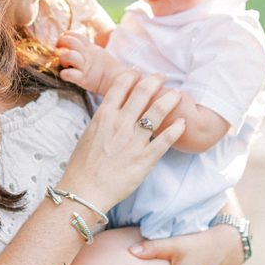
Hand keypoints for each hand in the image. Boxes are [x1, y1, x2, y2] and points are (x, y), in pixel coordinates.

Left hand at [57, 31, 137, 97]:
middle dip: (61, 43)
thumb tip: (72, 44)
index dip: (66, 36)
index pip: (74, 35)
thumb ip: (87, 47)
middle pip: (69, 41)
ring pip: (69, 55)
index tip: (63, 43)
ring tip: (64, 63)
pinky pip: (69, 74)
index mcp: (90, 47)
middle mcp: (86, 54)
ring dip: (63, 57)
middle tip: (59, 50)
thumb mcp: (97, 52)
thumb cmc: (106, 69)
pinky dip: (64, 74)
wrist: (119, 80)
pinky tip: (65, 75)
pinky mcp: (84, 79)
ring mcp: (85, 66)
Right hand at [62, 71, 184, 211]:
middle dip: (154, 81)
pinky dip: (176, 129)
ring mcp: (134, 140)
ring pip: (157, 112)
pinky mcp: (146, 158)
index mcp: (104, 116)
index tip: (138, 74)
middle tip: (161, 78)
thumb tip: (112, 111)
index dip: (131, 76)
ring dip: (169, 99)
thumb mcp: (89, 134)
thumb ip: (103, 120)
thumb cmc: (82, 165)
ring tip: (177, 94)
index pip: (120, 86)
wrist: (85, 190)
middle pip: (142, 93)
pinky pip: (165, 139)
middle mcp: (120, 123)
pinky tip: (182, 123)